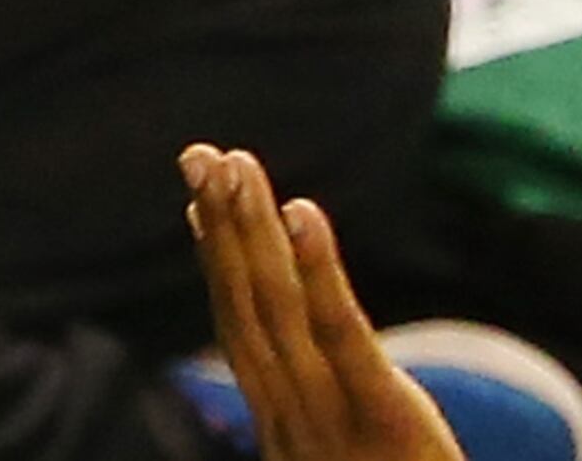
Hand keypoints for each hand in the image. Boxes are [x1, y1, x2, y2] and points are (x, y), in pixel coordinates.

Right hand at [184, 146, 464, 460]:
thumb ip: (327, 425)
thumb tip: (305, 387)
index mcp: (283, 428)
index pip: (242, 329)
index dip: (217, 262)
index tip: (197, 202)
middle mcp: (290, 422)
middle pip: (246, 306)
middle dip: (219, 226)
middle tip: (199, 154)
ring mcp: (329, 423)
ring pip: (278, 307)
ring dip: (250, 228)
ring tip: (236, 164)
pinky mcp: (384, 420)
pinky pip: (341, 334)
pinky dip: (316, 268)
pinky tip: (301, 210)